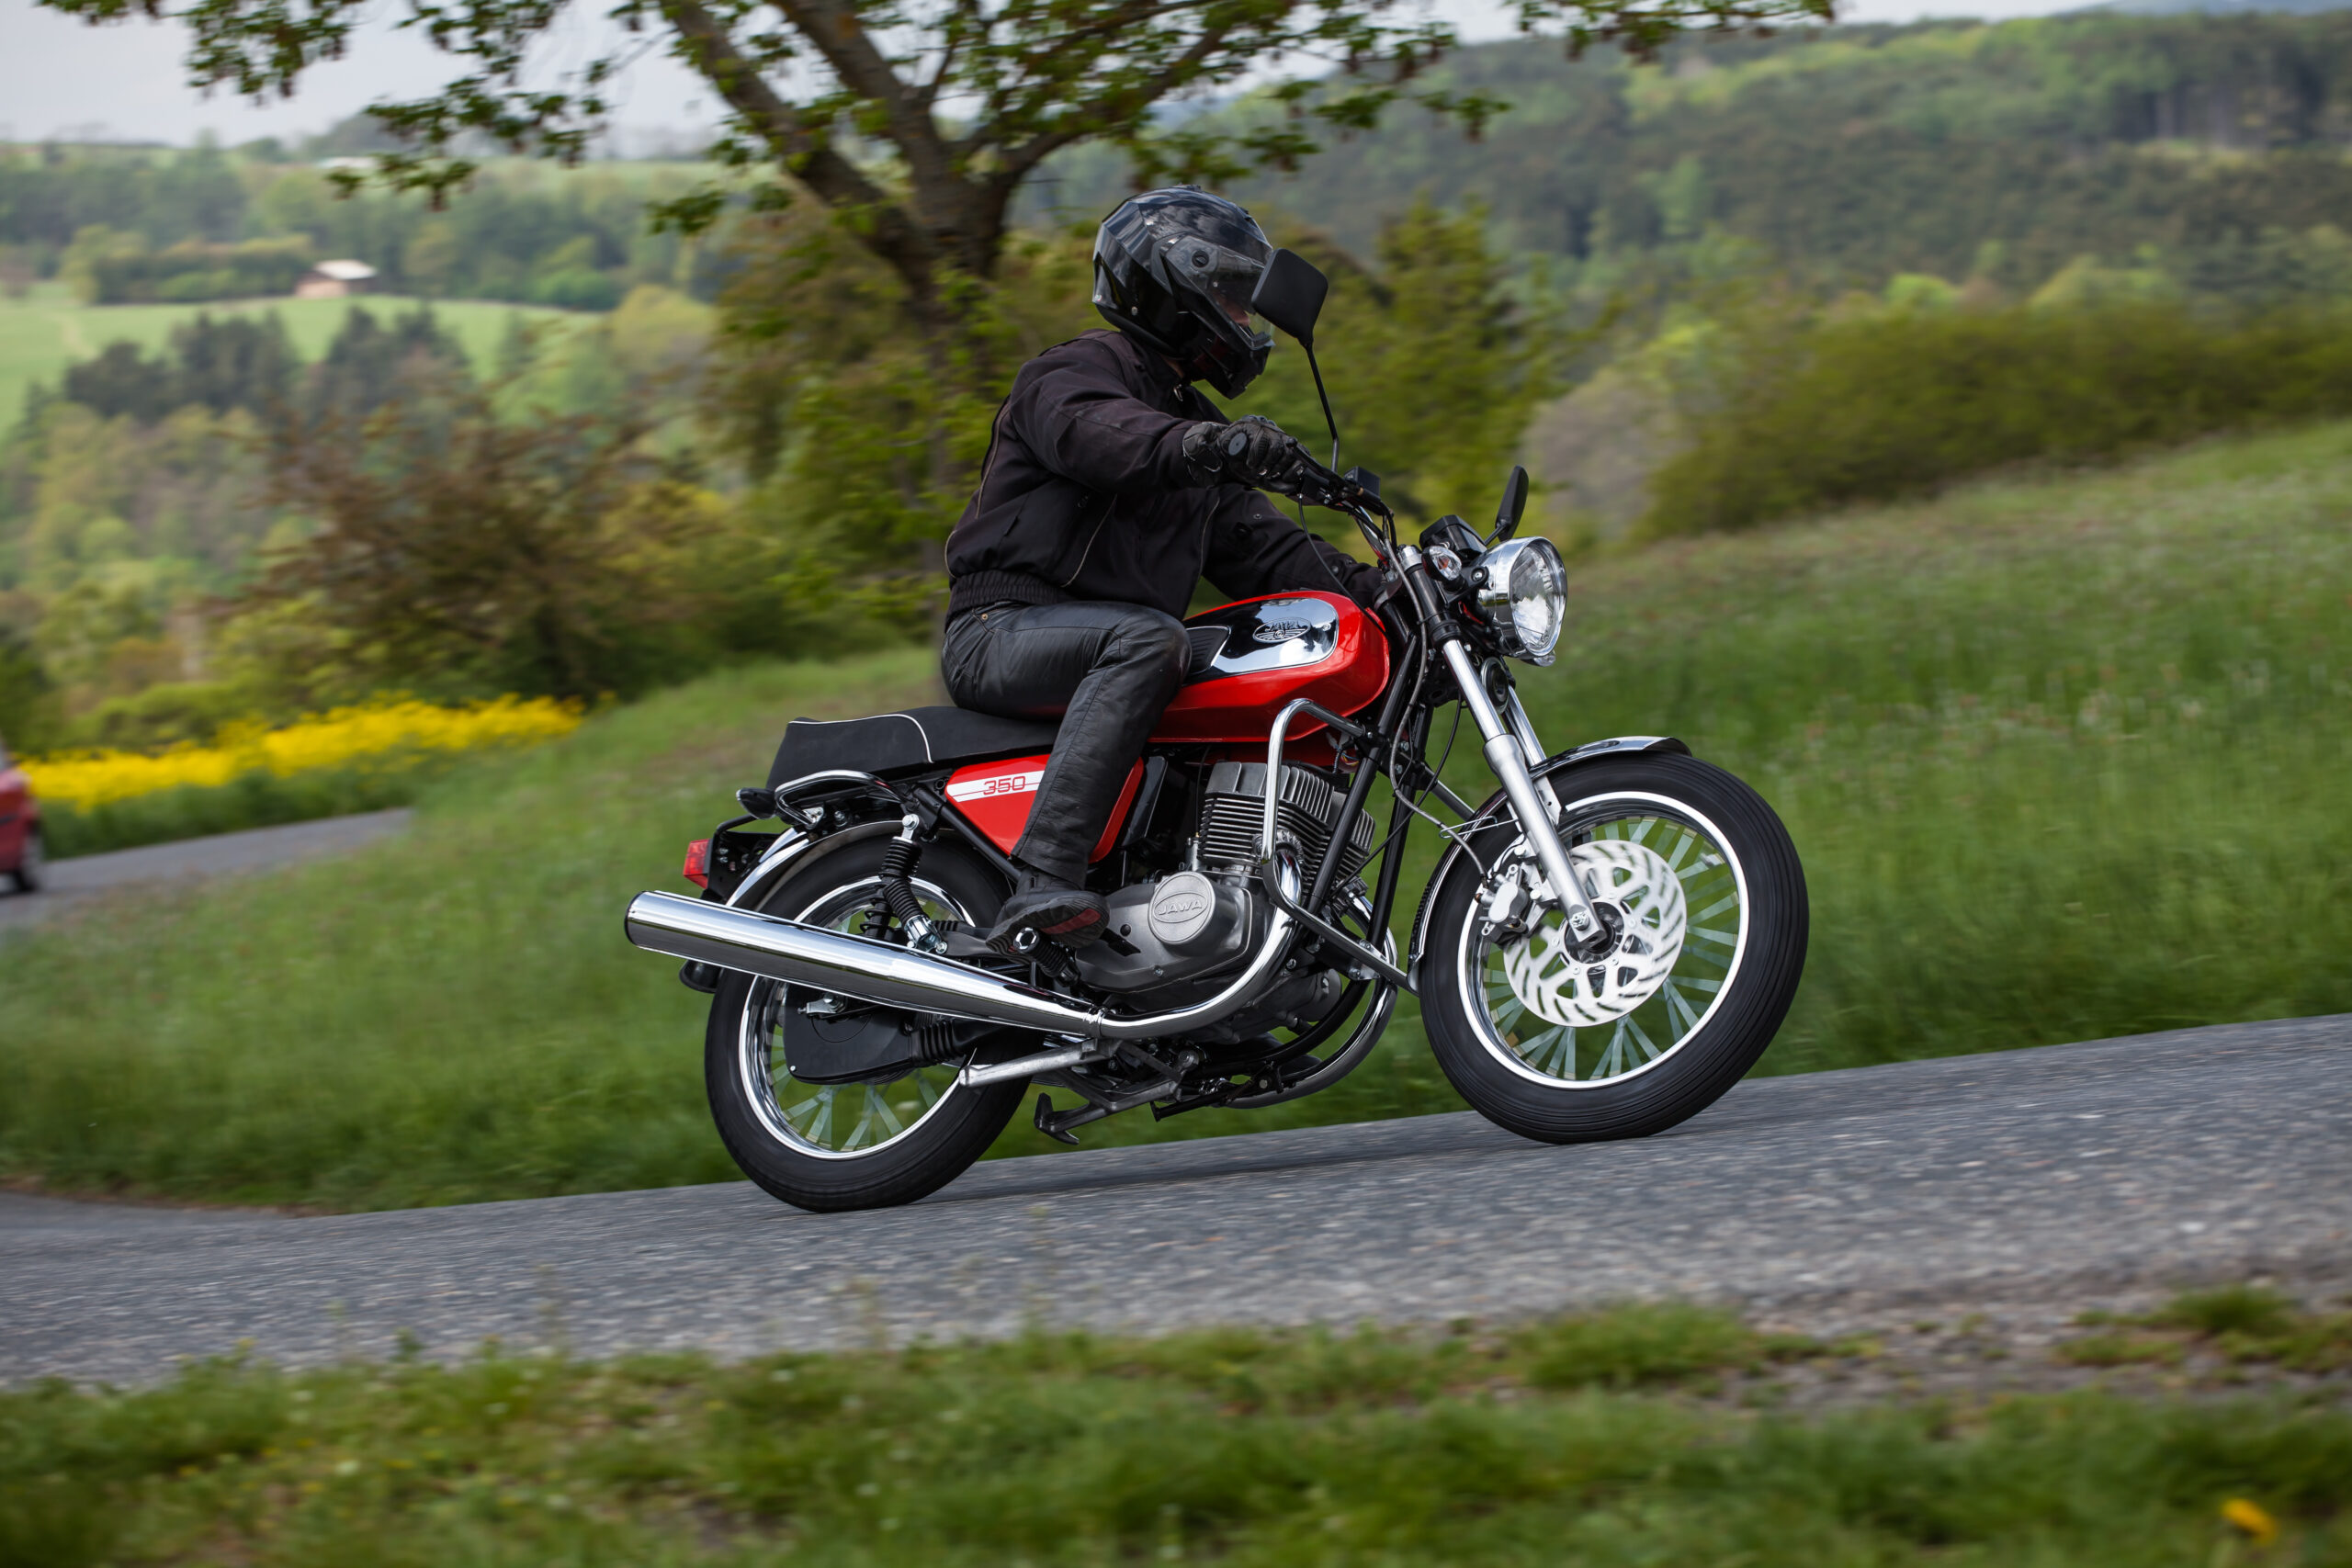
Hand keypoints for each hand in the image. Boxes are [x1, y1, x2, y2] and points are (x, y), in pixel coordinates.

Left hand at [1184, 415, 1314, 493]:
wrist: (1235, 458)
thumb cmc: (1224, 451)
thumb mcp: (1209, 444)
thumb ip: (1201, 441)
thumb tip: (1200, 442)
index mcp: (1252, 427)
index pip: (1261, 436)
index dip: (1257, 453)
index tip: (1250, 465)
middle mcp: (1270, 432)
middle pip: (1278, 446)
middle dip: (1269, 463)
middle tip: (1260, 473)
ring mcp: (1281, 444)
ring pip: (1291, 454)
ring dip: (1281, 469)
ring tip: (1269, 476)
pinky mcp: (1289, 457)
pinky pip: (1300, 461)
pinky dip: (1295, 472)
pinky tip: (1285, 479)